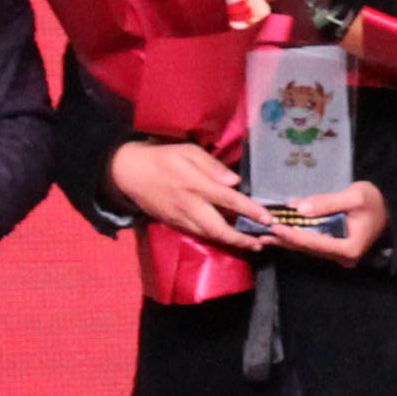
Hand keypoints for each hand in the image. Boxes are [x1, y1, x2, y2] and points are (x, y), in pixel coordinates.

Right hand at [113, 138, 272, 254]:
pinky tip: (225, 238)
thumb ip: (211, 166)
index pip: (228, 200)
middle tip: (261, 242)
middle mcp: (189, 205)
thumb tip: (234, 181)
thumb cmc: (162, 157)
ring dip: (230, 242)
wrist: (129, 172)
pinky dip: (213, 238)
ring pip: (208, 236)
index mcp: (195, 185)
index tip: (267, 218)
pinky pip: (196, 234)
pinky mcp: (173, 224)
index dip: (249, 210)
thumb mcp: (187, 151)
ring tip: (249, 244)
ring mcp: (180, 218)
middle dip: (241, 239)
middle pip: (219, 228)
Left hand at [267, 181, 391, 265]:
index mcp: (349, 248)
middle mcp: (343, 258)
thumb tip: (300, 209)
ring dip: (287, 240)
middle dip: (284, 240)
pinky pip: (312, 244)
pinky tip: (280, 233)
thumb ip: (327, 203)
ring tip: (264, 235)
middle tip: (261, 234)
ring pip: (308, 248)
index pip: (315, 242)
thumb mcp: (355, 196)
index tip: (275, 227)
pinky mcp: (335, 249)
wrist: (391, 208)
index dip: (293, 235)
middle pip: (308, 249)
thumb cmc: (375, 201)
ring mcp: (339, 256)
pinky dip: (296, 237)